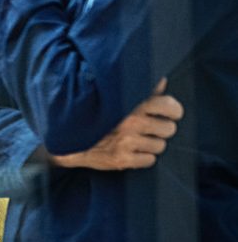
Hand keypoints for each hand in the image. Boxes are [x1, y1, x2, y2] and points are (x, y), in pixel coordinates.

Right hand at [52, 79, 183, 170]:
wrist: (68, 138)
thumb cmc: (94, 114)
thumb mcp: (115, 97)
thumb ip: (141, 89)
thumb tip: (161, 81)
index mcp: (130, 103)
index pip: (169, 106)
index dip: (172, 110)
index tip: (169, 112)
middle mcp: (130, 122)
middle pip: (169, 128)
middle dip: (161, 128)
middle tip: (149, 127)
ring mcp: (127, 142)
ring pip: (160, 146)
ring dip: (151, 143)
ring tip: (136, 138)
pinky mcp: (122, 160)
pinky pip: (149, 160)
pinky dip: (142, 157)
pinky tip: (130, 150)